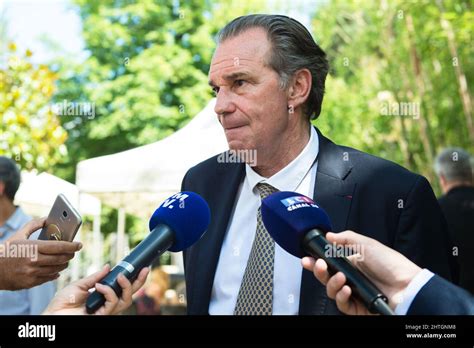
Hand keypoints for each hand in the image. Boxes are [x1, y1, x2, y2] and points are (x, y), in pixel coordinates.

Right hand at [0, 218, 81, 289]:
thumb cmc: (6, 251)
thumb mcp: (18, 235)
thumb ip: (34, 225)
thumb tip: (48, 219)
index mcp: (33, 247)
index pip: (59, 246)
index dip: (72, 246)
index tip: (80, 244)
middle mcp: (34, 261)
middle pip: (61, 258)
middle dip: (70, 255)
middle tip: (73, 252)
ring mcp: (32, 273)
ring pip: (57, 269)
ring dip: (64, 264)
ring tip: (65, 260)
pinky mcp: (30, 283)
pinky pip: (49, 278)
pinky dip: (55, 273)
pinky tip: (56, 270)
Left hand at [43, 265, 149, 314]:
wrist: (51, 314)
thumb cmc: (62, 303)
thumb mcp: (80, 284)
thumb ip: (96, 277)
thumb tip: (109, 267)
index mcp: (103, 296)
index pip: (123, 288)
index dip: (134, 279)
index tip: (141, 266)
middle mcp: (107, 304)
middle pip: (130, 295)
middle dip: (139, 282)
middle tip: (144, 269)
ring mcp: (105, 311)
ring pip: (126, 300)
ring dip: (125, 286)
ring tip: (119, 276)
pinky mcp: (101, 316)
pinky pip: (112, 304)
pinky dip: (108, 293)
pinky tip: (99, 287)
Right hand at [301, 230, 421, 314]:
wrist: (407, 286)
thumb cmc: (391, 264)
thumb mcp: (367, 244)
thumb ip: (346, 238)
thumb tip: (329, 235)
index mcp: (351, 263)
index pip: (328, 263)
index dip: (316, 261)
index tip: (307, 258)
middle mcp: (350, 278)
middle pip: (326, 277)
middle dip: (318, 271)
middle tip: (318, 265)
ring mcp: (354, 293)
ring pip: (331, 291)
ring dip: (331, 283)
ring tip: (341, 277)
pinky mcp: (358, 307)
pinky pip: (342, 304)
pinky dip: (341, 296)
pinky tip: (346, 289)